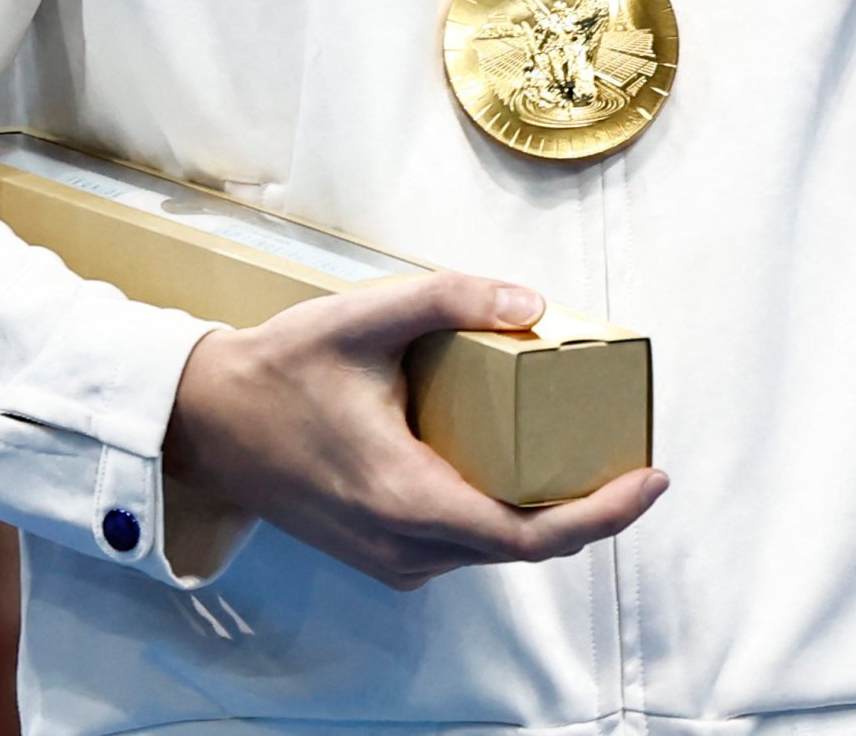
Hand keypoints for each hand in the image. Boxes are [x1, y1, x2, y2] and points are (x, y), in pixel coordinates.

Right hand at [162, 270, 666, 585]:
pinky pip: (464, 541)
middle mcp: (404, 545)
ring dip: (549, 510)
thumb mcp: (363, 319)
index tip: (651, 478)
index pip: (531, 536)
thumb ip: (449, 300)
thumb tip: (531, 301)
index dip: (602, 515)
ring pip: (495, 546)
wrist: (204, 422)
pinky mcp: (382, 550)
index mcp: (407, 500)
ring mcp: (391, 556)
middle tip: (633, 454)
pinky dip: (507, 510)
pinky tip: (525, 463)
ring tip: (591, 453)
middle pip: (525, 545)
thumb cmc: (278, 373)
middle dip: (590, 507)